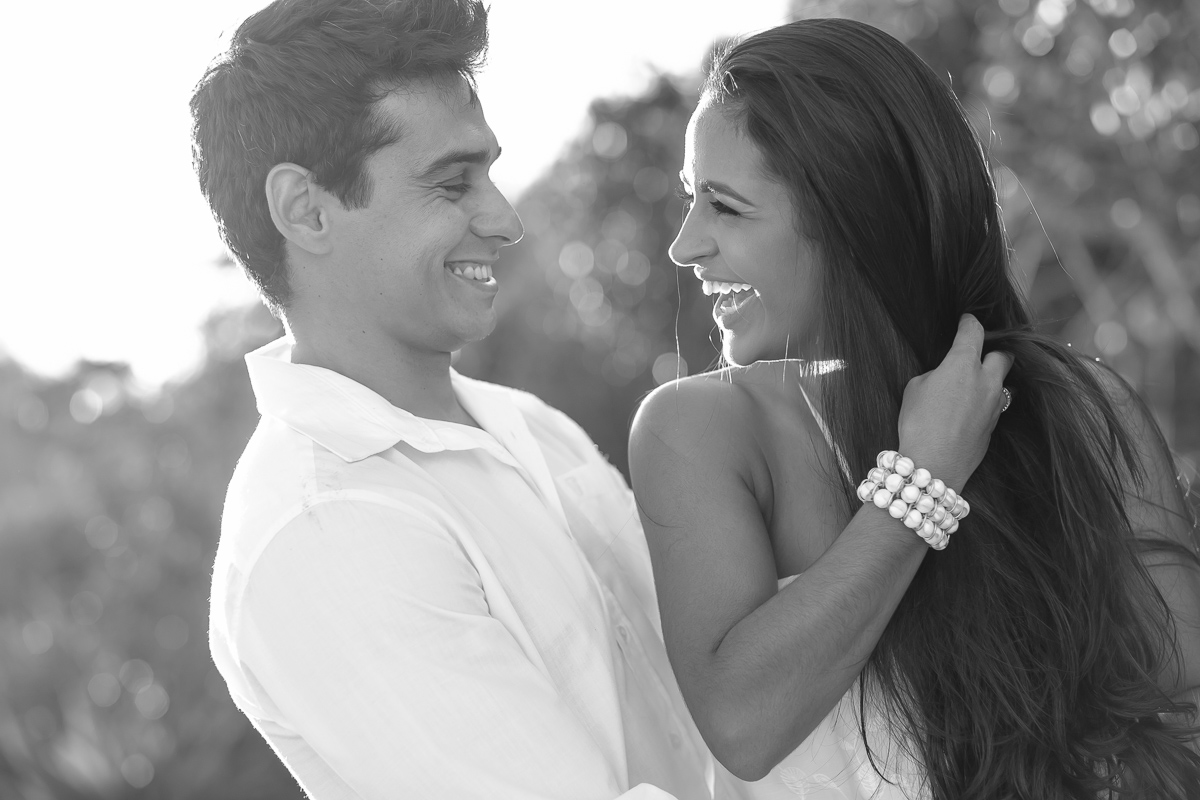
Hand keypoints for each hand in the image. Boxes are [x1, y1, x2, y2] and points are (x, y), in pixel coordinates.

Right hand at [897, 315, 1012, 489]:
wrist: (934, 464)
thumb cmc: (918, 423)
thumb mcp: (915, 389)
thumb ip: (935, 375)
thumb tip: (946, 378)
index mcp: (963, 364)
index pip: (974, 331)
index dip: (970, 322)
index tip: (967, 319)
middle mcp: (986, 381)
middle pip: (1004, 355)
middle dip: (993, 350)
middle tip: (978, 353)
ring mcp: (994, 405)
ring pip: (1002, 382)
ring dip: (991, 379)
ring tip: (973, 384)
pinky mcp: (994, 426)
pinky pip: (996, 405)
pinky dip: (985, 401)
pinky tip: (968, 409)